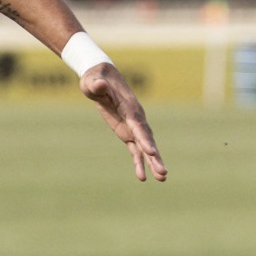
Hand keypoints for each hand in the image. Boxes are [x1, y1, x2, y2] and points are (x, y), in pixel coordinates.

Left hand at [80, 63, 167, 182]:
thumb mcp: (92, 81)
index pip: (137, 124)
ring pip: (145, 146)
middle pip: (147, 139)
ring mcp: (133, 126)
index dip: (144, 138)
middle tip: (163, 172)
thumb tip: (99, 85)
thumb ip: (97, 85)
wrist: (101, 77)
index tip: (151, 151)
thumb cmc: (95, 79)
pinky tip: (142, 177)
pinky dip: (139, 162)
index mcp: (128, 106)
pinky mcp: (127, 132)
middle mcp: (135, 118)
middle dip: (154, 156)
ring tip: (162, 178)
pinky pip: (135, 149)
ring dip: (153, 162)